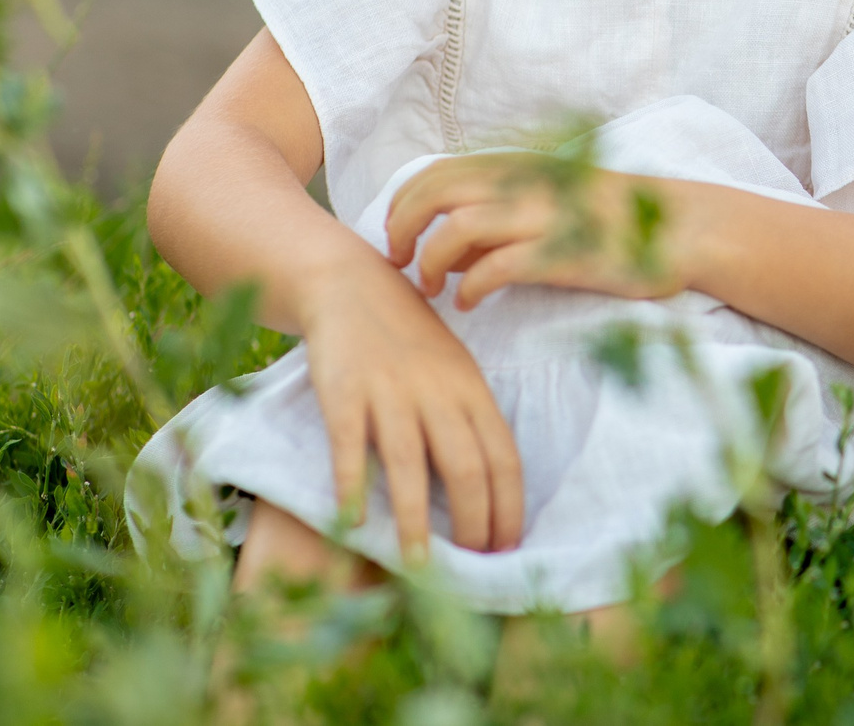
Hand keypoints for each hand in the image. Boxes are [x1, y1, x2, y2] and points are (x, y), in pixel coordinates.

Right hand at [294, 252, 523, 559]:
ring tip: (419, 568)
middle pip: (466, 468)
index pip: (503, 458)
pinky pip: (349, 447)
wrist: (351, 285)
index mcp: (471, 390)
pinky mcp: (344, 392)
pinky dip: (353, 488)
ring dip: (416, 522)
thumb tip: (489, 492)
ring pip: (411, 465)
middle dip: (474, 524)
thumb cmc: (409, 340)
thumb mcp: (454, 373)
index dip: (509, 508)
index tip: (509, 548)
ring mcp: (390, 392)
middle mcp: (437, 393)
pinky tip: (354, 524)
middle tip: (471, 565)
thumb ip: (469, 422)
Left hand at [384, 153, 694, 308]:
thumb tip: (448, 238)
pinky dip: (470, 287)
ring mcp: (544, 217)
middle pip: (435, 193)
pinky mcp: (562, 254)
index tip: (397, 235)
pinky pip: (496, 268)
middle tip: (399, 262)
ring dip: (431, 261)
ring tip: (431, 287)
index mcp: (520, 166)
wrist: (682, 229)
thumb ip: (501, 208)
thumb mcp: (552, 199)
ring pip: (458, 228)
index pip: (436, 171)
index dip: (403, 202)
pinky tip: (468, 302)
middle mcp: (526, 184)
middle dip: (402, 228)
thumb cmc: (613, 219)